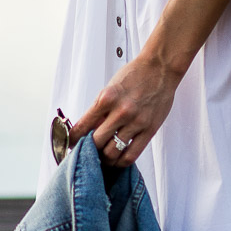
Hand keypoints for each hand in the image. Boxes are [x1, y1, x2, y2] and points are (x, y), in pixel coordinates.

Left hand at [68, 48, 181, 167]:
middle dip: (89, 150)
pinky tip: (117, 159)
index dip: (72, 139)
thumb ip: (100, 110)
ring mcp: (136, 122)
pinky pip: (131, 155)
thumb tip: (87, 131)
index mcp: (106, 98)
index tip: (70, 144)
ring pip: (113, 152)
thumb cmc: (134, 75)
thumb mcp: (110, 89)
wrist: (160, 68)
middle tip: (87, 152)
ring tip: (102, 157)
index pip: (82, 126)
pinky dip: (121, 162)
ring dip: (104, 158)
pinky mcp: (149, 130)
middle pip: (96, 142)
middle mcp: (120, 111)